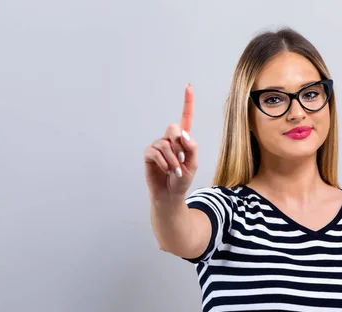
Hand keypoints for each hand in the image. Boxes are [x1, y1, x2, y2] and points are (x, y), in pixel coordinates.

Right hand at [144, 83, 197, 201]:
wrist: (170, 195)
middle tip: (182, 159)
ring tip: (174, 171)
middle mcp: (170, 139)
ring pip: (165, 143)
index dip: (187, 102)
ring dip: (173, 159)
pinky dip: (163, 162)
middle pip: (173, 127)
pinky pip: (155, 152)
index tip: (188, 86)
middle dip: (178, 142)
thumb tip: (183, 134)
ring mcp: (158, 146)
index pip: (185, 117)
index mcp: (183, 140)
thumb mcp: (193, 164)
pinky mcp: (149, 155)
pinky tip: (166, 170)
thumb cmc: (182, 179)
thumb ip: (191, 148)